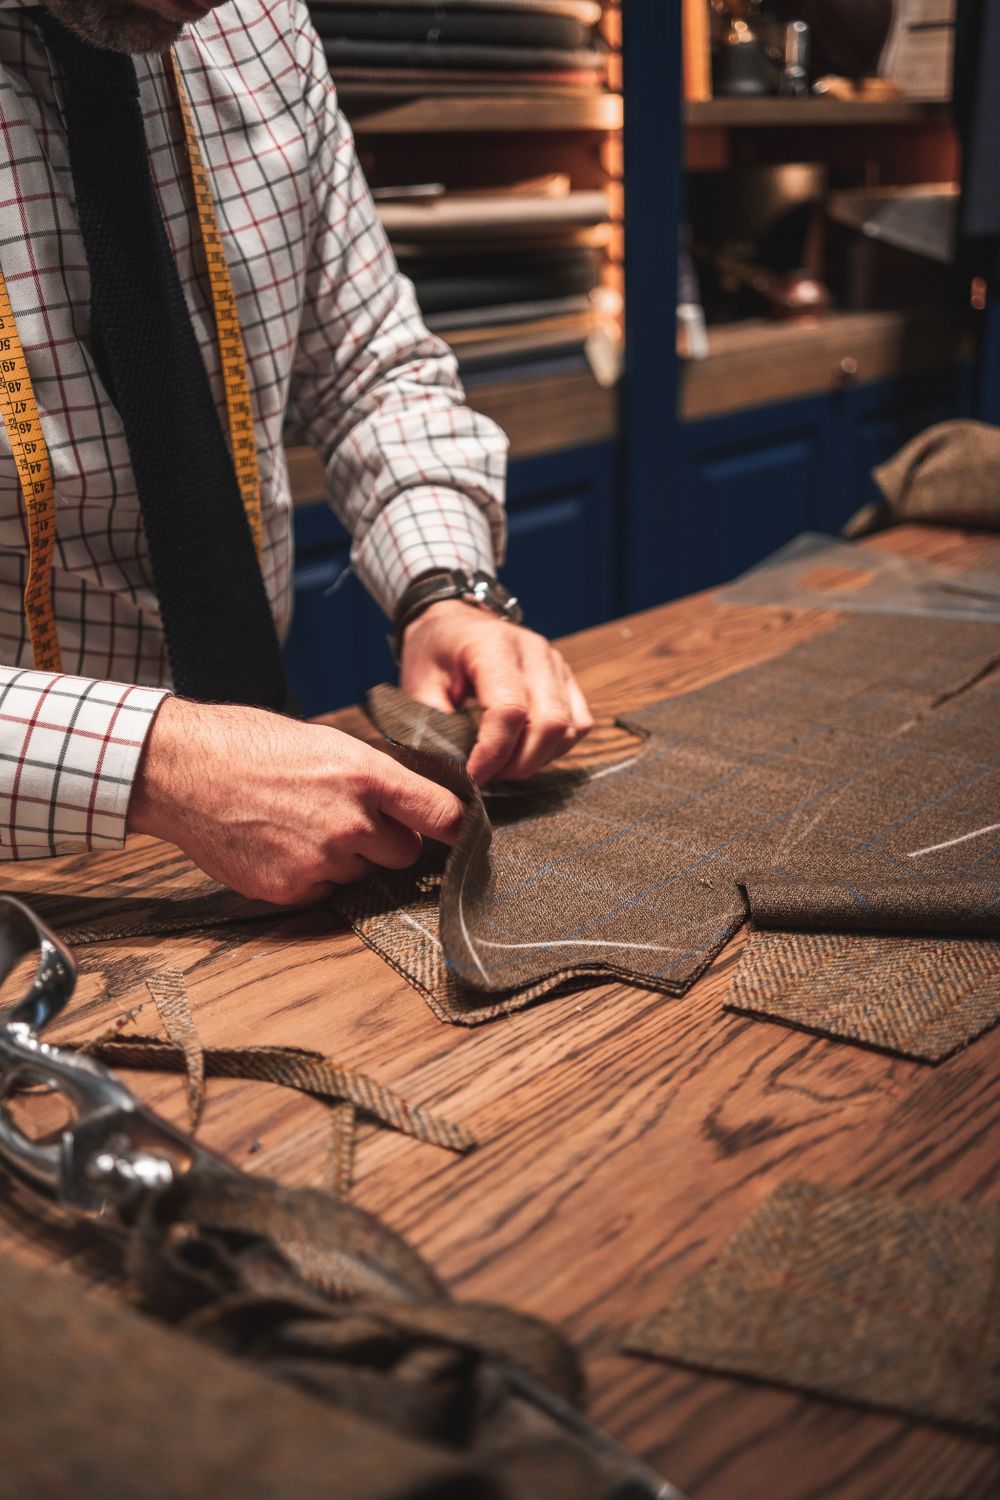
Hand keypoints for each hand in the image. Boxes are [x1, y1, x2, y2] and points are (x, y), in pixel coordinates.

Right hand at [127, 697, 464, 904]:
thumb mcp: (327, 743)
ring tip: (300, 822)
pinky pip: (324, 890)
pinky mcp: (291, 889)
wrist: (182, 771)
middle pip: (406, 852)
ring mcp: (321, 861)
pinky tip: (279, 843)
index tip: (468, 836)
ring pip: (361, 871)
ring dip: (346, 856)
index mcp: (367, 776)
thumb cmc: (249, 745)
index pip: (442, 815)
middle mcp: (351, 823)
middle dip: (388, 840)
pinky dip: (310, 874)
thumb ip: (374, 780)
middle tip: (349, 817)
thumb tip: (411, 807)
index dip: (459, 828)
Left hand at [399, 601, 593, 784]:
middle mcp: (533, 651)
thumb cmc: (434, 653)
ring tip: (503, 763)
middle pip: (548, 723)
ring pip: (567, 729)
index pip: (509, 711)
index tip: (471, 777)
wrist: (452, 621)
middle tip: (488, 775)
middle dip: (518, 764)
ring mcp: (555, 663)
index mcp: (492, 646)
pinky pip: (579, 724)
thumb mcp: (418, 686)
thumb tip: (452, 771)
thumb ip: (435, 727)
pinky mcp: (566, 678)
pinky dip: (556, 748)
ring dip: (537, 758)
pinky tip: (525, 750)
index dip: (492, 754)